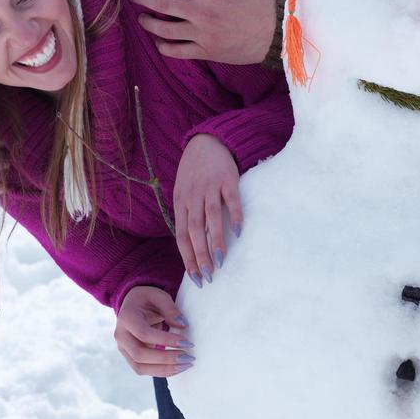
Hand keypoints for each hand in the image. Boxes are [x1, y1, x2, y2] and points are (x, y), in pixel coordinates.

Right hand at [115, 286, 194, 376]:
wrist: (132, 304)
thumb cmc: (146, 299)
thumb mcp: (159, 296)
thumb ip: (170, 309)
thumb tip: (183, 326)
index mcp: (126, 317)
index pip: (144, 334)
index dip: (165, 340)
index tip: (186, 342)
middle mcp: (121, 335)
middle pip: (140, 354)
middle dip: (166, 359)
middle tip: (188, 358)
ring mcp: (123, 348)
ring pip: (140, 367)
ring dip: (164, 370)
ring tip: (185, 365)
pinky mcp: (129, 357)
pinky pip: (143, 369)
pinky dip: (161, 371)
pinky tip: (177, 367)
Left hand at [127, 0, 276, 63]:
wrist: (276, 35)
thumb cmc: (261, 3)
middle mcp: (201, 13)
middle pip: (162, 4)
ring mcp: (201, 35)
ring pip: (165, 30)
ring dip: (149, 23)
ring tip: (142, 18)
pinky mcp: (206, 52)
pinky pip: (177, 51)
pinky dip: (164, 47)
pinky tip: (159, 42)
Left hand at [173, 134, 241, 284]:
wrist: (206, 141)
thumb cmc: (194, 173)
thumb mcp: (183, 192)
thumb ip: (187, 215)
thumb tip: (191, 246)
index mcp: (180, 202)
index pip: (181, 235)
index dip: (187, 257)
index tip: (195, 277)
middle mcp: (192, 196)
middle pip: (194, 230)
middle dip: (200, 256)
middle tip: (208, 276)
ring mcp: (209, 187)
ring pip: (210, 218)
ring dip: (215, 241)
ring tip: (220, 262)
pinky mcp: (227, 179)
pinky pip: (231, 200)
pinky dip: (235, 216)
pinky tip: (238, 232)